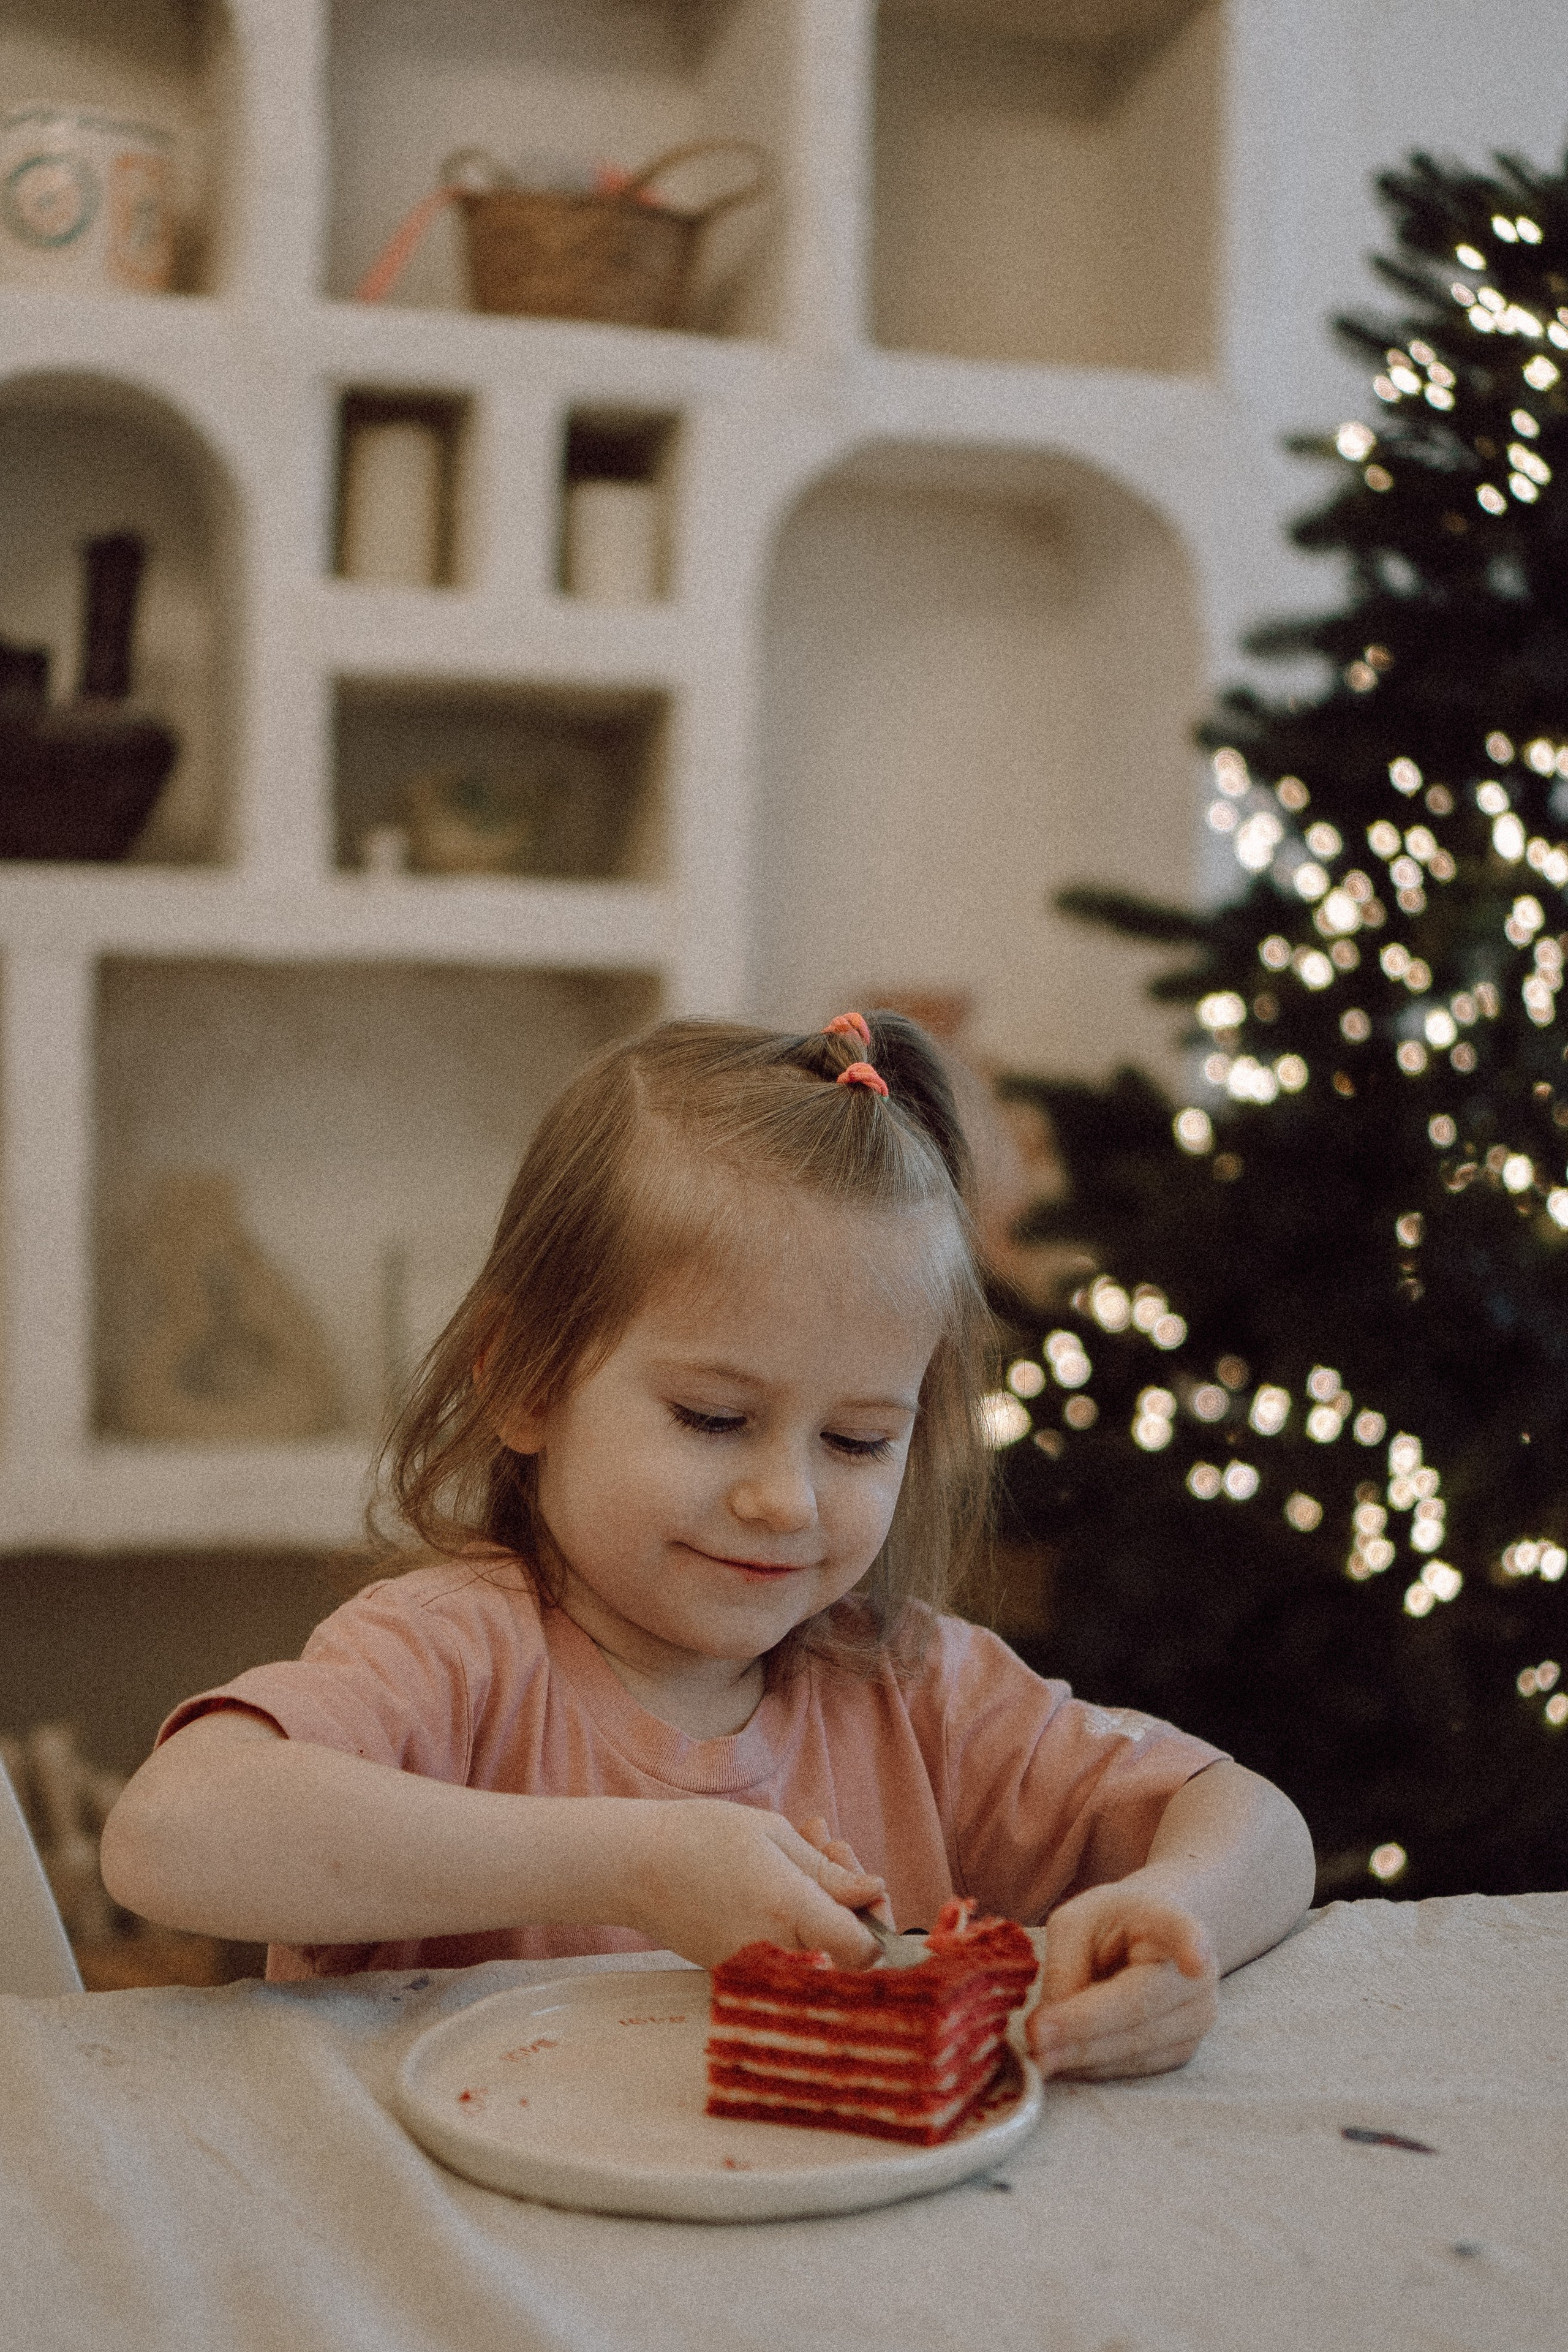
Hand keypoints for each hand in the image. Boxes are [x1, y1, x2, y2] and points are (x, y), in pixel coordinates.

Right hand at [630, 1800, 884, 1969]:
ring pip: (819, 1951)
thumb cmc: (702, 1838)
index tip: (871, 1893)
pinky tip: (786, 1872)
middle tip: (834, 1847)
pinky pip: (789, 1953)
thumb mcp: (775, 1836)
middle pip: (847, 1952)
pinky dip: (798, 1918)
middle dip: (854, 1902)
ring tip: (809, 1846)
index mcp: (792, 1913)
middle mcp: (777, 1953)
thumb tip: (873, 1893)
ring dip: (827, 1904)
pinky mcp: (739, 1975)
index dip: (881, 1927)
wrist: (634, 1866)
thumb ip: (829, 1872)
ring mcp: (757, 1970)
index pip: (867, 1952)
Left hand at [1026, 1877, 1217, 2080]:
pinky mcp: (1182, 2051)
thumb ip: (1064, 1966)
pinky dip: (1095, 2067)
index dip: (1190, 1947)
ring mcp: (1196, 2018)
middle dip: (1083, 2028)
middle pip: (1140, 2008)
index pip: (1184, 1932)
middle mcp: (1198, 1974)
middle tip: (1035, 2038)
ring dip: (1084, 2056)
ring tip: (1039, 2054)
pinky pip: (1135, 2068)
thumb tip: (1050, 2027)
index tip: (1194, 1961)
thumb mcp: (1075, 1923)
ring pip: (1136, 2048)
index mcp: (1170, 1923)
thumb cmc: (1108, 1927)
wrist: (1146, 1942)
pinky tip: (1062, 2059)